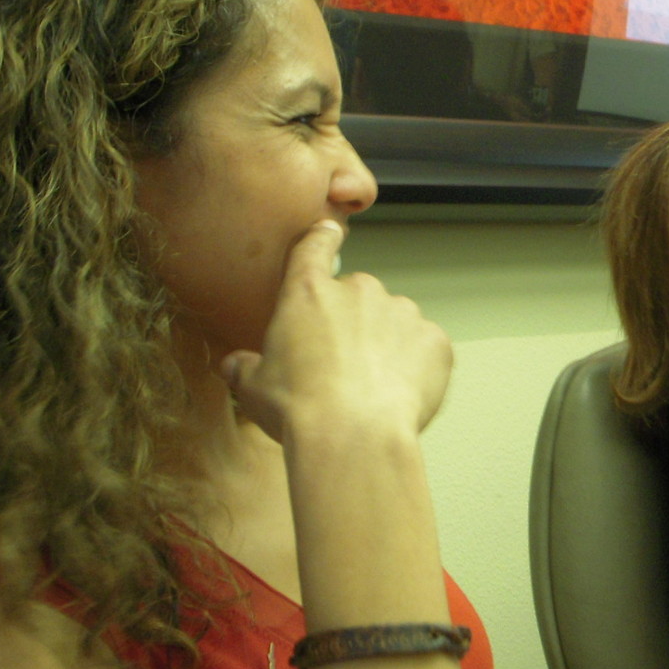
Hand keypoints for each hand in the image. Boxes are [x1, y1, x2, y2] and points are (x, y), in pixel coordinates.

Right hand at [221, 220, 451, 441]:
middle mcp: (359, 291)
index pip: (314, 248)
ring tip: (370, 389)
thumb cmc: (299, 410)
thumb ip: (245, 368)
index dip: (321, 238)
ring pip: (394, 322)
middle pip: (358, 297)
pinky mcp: (434, 340)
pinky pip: (425, 348)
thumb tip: (234, 366)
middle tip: (341, 367)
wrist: (354, 436)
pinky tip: (399, 396)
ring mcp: (401, 313)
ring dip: (386, 344)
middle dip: (352, 324)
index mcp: (309, 293)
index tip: (329, 232)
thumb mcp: (254, 388)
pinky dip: (417, 367)